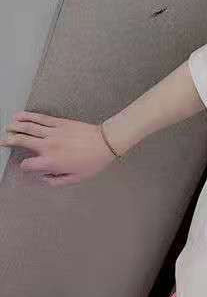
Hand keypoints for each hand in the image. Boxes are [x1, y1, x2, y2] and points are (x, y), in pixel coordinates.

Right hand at [0, 111, 116, 186]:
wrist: (106, 142)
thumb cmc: (94, 161)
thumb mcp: (76, 178)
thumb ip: (56, 181)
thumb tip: (44, 178)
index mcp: (51, 162)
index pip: (28, 165)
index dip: (26, 167)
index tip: (28, 166)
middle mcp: (48, 146)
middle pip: (21, 141)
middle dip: (9, 141)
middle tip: (3, 141)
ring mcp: (53, 132)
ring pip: (28, 127)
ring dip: (15, 127)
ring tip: (8, 128)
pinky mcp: (59, 122)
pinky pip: (40, 118)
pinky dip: (28, 116)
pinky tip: (19, 116)